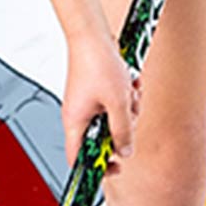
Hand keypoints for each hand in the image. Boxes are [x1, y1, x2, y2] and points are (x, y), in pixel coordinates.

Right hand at [62, 29, 139, 174]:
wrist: (92, 37)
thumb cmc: (98, 65)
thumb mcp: (118, 103)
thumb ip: (123, 131)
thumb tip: (125, 151)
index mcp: (75, 122)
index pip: (78, 158)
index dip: (96, 168)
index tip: (115, 168)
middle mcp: (78, 115)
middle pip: (102, 138)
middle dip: (122, 129)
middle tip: (129, 117)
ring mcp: (87, 104)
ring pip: (112, 120)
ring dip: (127, 110)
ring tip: (130, 94)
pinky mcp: (95, 93)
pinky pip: (114, 105)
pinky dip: (125, 97)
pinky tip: (128, 84)